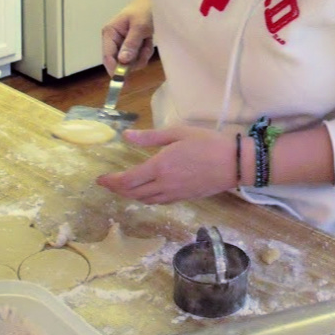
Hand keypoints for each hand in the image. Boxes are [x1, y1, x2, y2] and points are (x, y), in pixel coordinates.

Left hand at [96, 126, 237, 203]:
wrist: (234, 163)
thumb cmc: (208, 142)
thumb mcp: (178, 132)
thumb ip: (151, 136)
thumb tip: (126, 136)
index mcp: (160, 166)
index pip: (128, 180)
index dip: (111, 181)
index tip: (100, 179)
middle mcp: (164, 184)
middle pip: (133, 193)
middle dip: (117, 189)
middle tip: (108, 183)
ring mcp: (174, 194)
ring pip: (145, 200)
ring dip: (131, 195)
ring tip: (124, 187)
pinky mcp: (184, 198)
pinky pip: (159, 202)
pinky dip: (146, 198)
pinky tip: (147, 191)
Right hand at [102, 0, 153, 73]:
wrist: (156, 0)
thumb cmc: (145, 9)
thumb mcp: (139, 26)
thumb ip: (131, 44)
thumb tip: (122, 61)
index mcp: (110, 33)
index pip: (108, 57)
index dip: (115, 70)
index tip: (124, 80)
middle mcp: (113, 40)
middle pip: (119, 63)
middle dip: (134, 59)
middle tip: (144, 49)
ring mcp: (123, 44)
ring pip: (130, 62)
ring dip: (142, 55)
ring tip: (147, 41)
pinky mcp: (132, 46)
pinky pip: (138, 57)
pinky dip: (145, 52)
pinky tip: (148, 41)